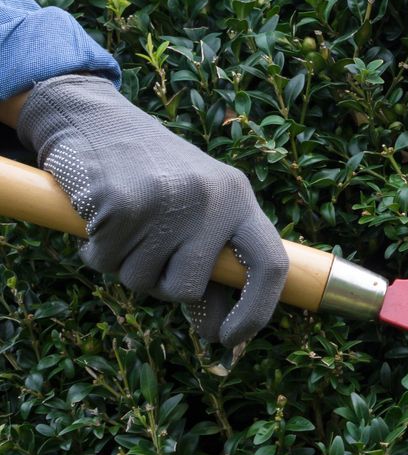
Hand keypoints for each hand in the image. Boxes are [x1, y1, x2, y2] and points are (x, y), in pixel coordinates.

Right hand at [17, 74, 287, 348]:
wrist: (91, 116)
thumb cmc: (149, 174)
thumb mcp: (196, 209)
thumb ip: (213, 265)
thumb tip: (221, 334)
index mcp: (238, 197)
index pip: (270, 264)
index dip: (257, 312)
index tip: (231, 338)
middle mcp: (209, 197)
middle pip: (187, 288)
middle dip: (160, 284)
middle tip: (146, 248)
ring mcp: (166, 199)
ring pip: (141, 282)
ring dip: (124, 265)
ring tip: (123, 223)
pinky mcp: (120, 203)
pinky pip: (104, 263)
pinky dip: (95, 251)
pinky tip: (97, 217)